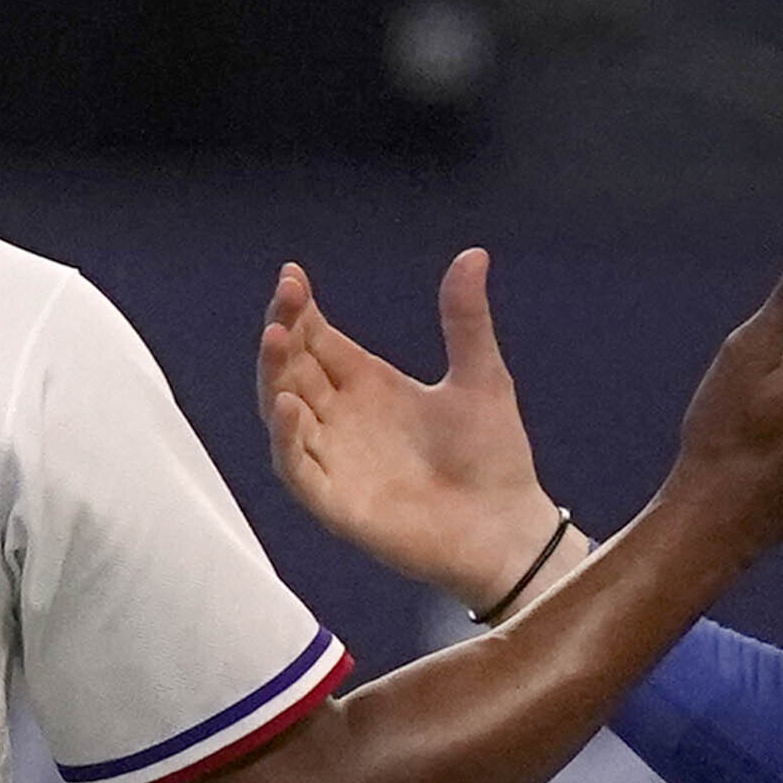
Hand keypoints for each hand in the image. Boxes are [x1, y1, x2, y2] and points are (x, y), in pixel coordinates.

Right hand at [261, 248, 563, 610]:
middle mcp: (341, 418)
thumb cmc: (494, 457)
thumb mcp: (482, 377)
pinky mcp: (335, 503)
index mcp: (368, 385)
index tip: (292, 276)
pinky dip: (288, 440)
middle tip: (285, 299)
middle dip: (283, 332)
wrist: (508, 528)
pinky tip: (291, 407)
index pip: (316, 338)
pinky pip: (297, 469)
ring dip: (274, 376)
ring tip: (275, 337)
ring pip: (283, 412)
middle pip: (292, 368)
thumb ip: (466, 320)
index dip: (300, 309)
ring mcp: (334, 460)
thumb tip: (474, 254)